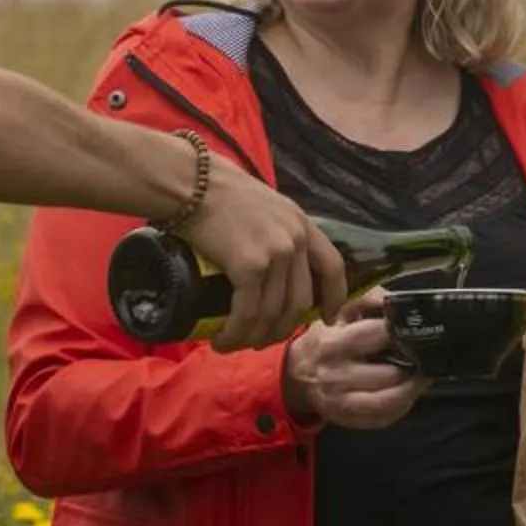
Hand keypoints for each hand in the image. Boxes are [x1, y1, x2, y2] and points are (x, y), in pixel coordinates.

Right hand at [183, 163, 348, 351]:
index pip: (332, 267)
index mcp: (301, 223)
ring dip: (253, 337)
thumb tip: (269, 264)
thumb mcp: (263, 206)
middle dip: (282, 329)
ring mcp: (275, 253)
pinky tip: (222, 340)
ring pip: (273, 314)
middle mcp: (295, 240)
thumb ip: (275, 230)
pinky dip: (235, 333)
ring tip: (234, 344)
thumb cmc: (216, 190)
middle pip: (300, 301)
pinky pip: (248, 313)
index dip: (334, 297)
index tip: (329, 318)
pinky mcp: (249, 266)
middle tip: (261, 340)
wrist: (192, 182)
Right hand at [286, 294, 429, 430]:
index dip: (402, 332)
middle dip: (413, 365)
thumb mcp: (338, 313)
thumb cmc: (323, 339)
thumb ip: (367, 300)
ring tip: (423, 377)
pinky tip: (407, 393)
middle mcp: (336, 376)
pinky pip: (383, 418)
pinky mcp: (347, 420)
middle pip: (389, 374)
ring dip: (413, 390)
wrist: (296, 375)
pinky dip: (401, 406)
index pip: (378, 336)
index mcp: (333, 344)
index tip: (417, 330)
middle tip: (426, 357)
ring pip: (388, 402)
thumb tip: (394, 300)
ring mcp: (341, 402)